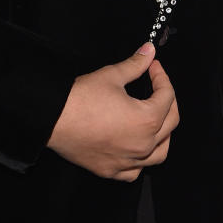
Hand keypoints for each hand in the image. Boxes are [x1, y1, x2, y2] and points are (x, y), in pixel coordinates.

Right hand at [48, 43, 178, 181]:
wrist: (52, 119)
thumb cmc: (80, 99)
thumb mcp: (112, 76)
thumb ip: (136, 64)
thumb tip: (149, 51)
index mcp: (147, 121)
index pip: (167, 96)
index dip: (161, 76)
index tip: (153, 66)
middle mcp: (143, 145)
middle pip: (170, 123)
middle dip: (167, 101)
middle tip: (157, 86)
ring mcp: (127, 162)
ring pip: (159, 153)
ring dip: (163, 135)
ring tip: (156, 120)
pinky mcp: (110, 170)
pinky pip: (135, 171)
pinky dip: (141, 160)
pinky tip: (136, 148)